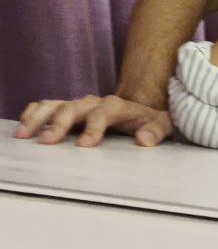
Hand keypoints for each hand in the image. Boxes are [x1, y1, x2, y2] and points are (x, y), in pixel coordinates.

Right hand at [15, 95, 172, 146]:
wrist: (141, 109)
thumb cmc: (151, 121)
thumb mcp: (163, 125)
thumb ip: (156, 131)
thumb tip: (143, 139)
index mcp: (117, 106)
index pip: (102, 113)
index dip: (93, 127)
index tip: (85, 146)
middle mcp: (94, 102)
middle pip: (73, 108)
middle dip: (59, 124)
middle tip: (46, 142)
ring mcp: (79, 105)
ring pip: (55, 105)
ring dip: (39, 118)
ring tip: (24, 134)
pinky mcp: (70, 109)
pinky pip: (48, 106)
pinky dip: (35, 112)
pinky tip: (23, 123)